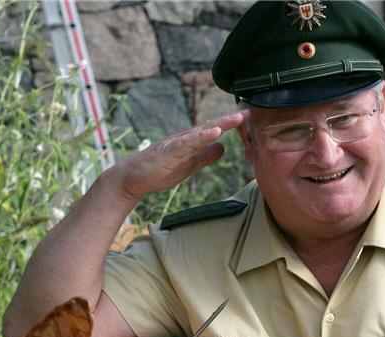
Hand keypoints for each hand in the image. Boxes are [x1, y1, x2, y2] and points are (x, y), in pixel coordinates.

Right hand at [110, 110, 250, 202]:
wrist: (133, 178)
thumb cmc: (159, 171)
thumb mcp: (190, 164)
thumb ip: (205, 156)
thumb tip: (222, 147)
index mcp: (192, 142)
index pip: (215, 130)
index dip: (232, 124)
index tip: (250, 117)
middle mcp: (186, 138)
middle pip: (212, 125)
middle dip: (231, 119)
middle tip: (250, 110)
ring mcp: (177, 143)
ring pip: (202, 130)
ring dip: (221, 123)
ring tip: (238, 118)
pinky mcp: (169, 150)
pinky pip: (188, 142)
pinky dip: (202, 136)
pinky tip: (215, 132)